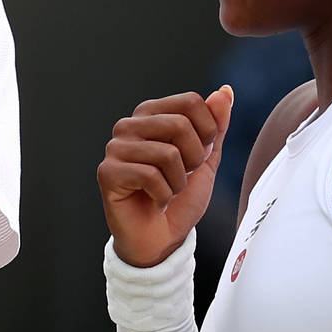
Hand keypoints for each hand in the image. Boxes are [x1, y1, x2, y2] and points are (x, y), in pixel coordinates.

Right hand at [98, 88, 232, 267]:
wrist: (162, 239)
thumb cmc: (179, 199)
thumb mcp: (206, 159)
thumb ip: (215, 126)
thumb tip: (224, 92)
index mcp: (151, 114)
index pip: (190, 102)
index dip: (207, 133)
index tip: (198, 157)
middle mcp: (129, 125)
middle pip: (180, 124)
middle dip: (193, 159)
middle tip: (181, 177)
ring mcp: (115, 149)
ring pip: (167, 153)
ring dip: (178, 182)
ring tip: (167, 191)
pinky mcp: (107, 173)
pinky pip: (150, 176)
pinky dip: (163, 196)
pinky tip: (155, 202)